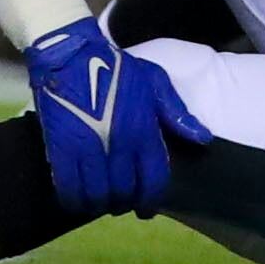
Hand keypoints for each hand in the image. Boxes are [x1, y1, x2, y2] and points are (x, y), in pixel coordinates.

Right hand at [22, 19, 209, 215]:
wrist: (70, 55)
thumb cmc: (116, 68)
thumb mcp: (154, 81)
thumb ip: (177, 112)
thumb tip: (203, 139)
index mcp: (144, 130)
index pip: (154, 181)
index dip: (150, 200)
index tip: (145, 208)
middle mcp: (118, 145)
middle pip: (124, 193)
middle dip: (124, 203)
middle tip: (120, 202)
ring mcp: (88, 149)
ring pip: (97, 196)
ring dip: (100, 204)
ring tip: (100, 200)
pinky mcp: (61, 150)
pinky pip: (68, 189)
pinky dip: (75, 201)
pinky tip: (78, 199)